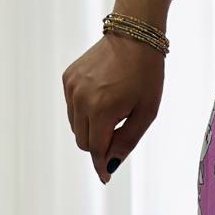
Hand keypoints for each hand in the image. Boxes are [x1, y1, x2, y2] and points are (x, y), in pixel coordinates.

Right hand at [61, 32, 164, 183]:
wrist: (134, 36)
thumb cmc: (146, 76)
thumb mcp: (146, 114)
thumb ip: (127, 141)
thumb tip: (110, 165)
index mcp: (101, 109)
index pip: (96, 150)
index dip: (102, 165)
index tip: (106, 178)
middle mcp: (80, 99)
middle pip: (84, 142)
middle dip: (99, 147)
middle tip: (119, 136)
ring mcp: (72, 87)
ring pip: (76, 126)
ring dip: (92, 130)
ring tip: (114, 113)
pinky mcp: (68, 78)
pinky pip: (73, 108)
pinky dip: (86, 112)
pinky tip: (103, 99)